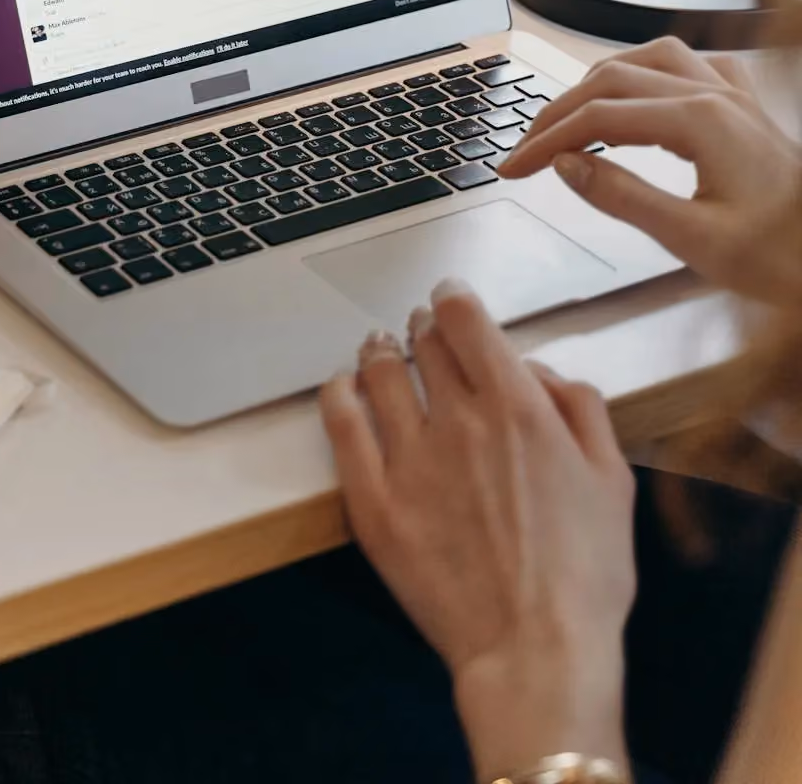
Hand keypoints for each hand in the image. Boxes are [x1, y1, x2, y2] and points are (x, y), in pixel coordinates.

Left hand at [321, 282, 634, 782]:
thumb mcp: (613, 479)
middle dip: (423, 328)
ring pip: (380, 373)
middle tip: (422, 330)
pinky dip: (339, 393)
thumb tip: (539, 370)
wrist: (537, 653)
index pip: (467, 319)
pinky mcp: (375, 502)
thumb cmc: (585, 576)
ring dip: (379, 350)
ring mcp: (410, 460)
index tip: (450, 299)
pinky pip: (341, 425)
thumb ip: (581, 407)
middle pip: (424, 341)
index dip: (454, 299)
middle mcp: (459, 421)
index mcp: (517, 409)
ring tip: (380, 347)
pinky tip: (343, 387)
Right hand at [498, 36, 801, 307]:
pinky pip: (692, 66)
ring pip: (650, 58)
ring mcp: (735, 98)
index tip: (514, 167)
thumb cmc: (785, 260)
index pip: (598, 118)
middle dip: (559, 112)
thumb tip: (568, 165)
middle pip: (613, 80)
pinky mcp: (747, 111)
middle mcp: (717, 97)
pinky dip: (652, 73)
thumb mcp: (694, 240)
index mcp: (701, 123)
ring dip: (600, 81)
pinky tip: (644, 92)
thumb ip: (623, 196)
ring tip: (569, 113)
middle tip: (526, 148)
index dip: (546, 141)